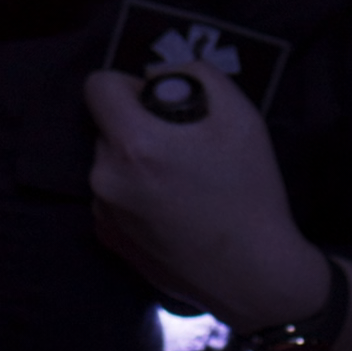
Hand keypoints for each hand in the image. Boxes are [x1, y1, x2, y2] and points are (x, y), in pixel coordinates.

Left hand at [83, 61, 328, 332]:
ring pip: (109, 164)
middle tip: (184, 149)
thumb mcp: (240, 116)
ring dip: (134, 163)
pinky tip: (172, 212)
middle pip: (107, 127)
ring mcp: (102, 212)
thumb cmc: (251, 191)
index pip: (98, 86)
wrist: (254, 275)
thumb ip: (193, 76)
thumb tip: (155, 77)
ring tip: (182, 185)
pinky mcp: (107, 240)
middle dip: (138, 127)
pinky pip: (111, 197)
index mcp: (133, 143)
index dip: (130, 86)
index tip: (160, 104)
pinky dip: (133, 195)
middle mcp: (105, 177)